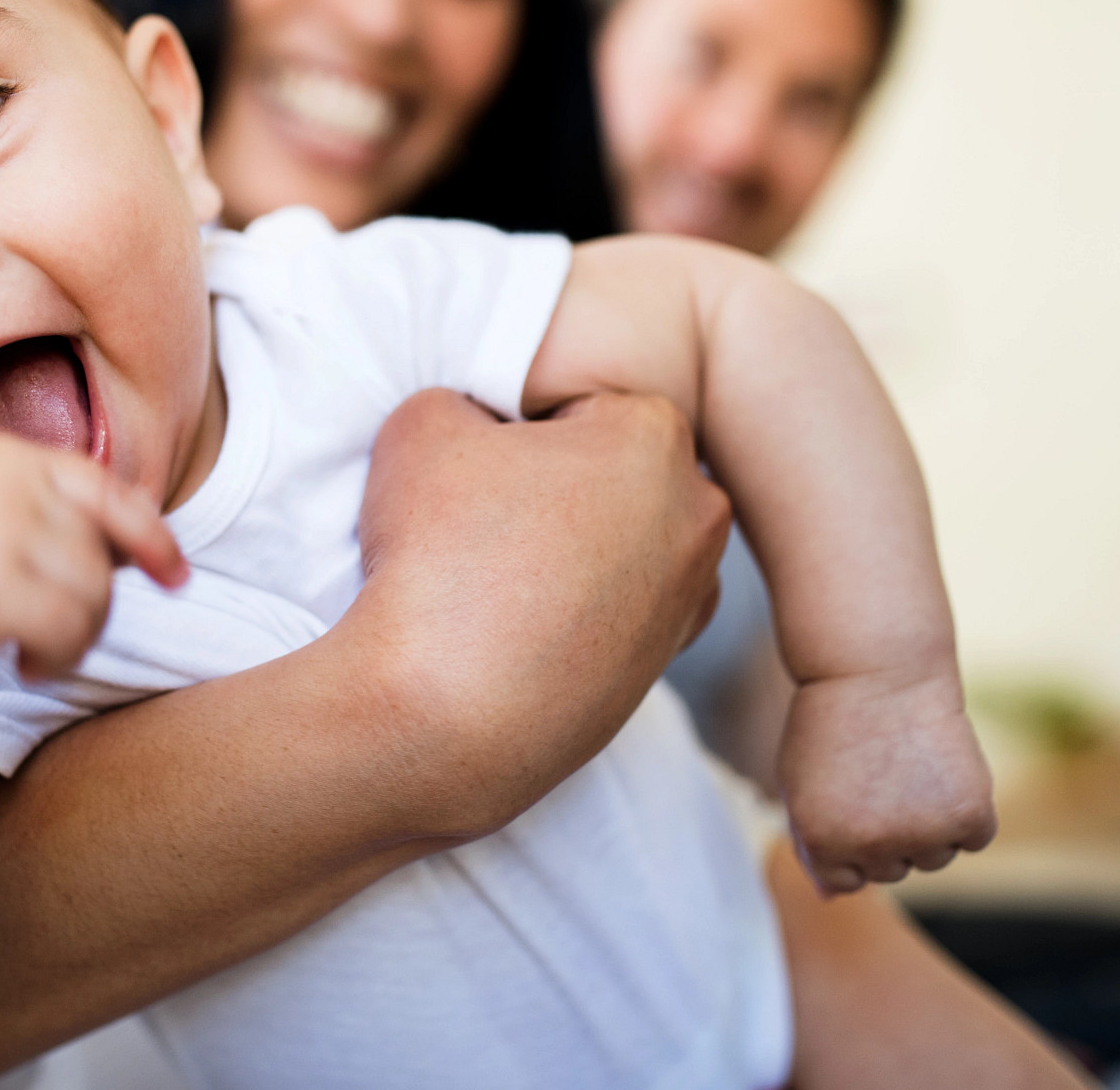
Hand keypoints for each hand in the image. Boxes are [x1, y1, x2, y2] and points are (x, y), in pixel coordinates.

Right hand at [0, 434, 185, 691]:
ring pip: (92, 594)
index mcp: (2, 457)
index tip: (177, 578)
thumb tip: (159, 551)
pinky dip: (56, 659)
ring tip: (32, 652)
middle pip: (101, 552)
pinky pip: (64, 629)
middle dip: (93, 607)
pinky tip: (21, 666)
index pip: (104, 490)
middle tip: (49, 638)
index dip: (152, 536)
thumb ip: (64, 525)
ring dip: (74, 641)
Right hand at [357, 389, 731, 833]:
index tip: (472, 466)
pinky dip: (575, 611)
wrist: (441, 720)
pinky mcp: (661, 668)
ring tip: (495, 580)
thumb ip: (463, 399)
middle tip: (481, 520)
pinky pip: (613, 610)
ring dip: (569, 547)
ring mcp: (688, 599)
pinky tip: (516, 630)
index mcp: (656, 436)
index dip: (514, 425)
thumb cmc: (437, 560)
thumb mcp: (422, 426)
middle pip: (610, 469)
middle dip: (554, 483)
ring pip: (617, 540)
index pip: (578, 401)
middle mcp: (697, 514)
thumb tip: (480, 425)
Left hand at [778, 665, 996, 893]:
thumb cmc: (832, 723)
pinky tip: (941, 767)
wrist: (878, 668)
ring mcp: (924, 832)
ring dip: (928, 824)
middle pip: (892, 871)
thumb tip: (828, 901)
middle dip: (887, 832)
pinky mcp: (971, 814)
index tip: (848, 797)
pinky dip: (965, 810)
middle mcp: (873, 845)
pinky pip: (973, 837)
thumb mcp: (801, 783)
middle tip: (879, 774)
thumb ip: (814, 845)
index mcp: (823, 842)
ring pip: (935, 857)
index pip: (845, 882)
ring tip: (908, 766)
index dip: (848, 839)